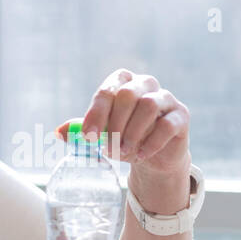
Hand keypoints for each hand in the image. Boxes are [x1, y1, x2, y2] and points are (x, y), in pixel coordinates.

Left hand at [54, 69, 191, 177]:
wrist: (153, 157)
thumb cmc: (125, 139)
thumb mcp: (102, 135)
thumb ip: (83, 130)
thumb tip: (59, 132)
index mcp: (123, 82)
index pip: (108, 90)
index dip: (97, 113)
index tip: (89, 136)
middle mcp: (145, 84)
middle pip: (128, 94)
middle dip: (115, 124)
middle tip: (109, 148)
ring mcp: (165, 98)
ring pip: (148, 106)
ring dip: (133, 133)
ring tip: (125, 152)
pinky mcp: (181, 115)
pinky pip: (167, 125)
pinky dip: (151, 142)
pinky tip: (141, 155)